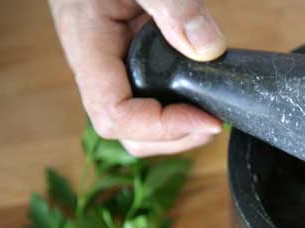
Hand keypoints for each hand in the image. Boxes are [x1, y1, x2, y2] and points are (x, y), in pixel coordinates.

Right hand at [49, 0, 226, 156]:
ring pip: (140, 128)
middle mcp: (98, 69)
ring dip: (178, 132)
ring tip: (211, 114)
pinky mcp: (131, 67)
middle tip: (215, 121)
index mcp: (89, 47)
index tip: (207, 120)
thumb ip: (172, 6)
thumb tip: (209, 49)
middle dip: (175, 138)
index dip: (162, 128)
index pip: (115, 115)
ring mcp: (115, 72)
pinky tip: (200, 97)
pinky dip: (177, 112)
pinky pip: (149, 104)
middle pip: (129, 134)